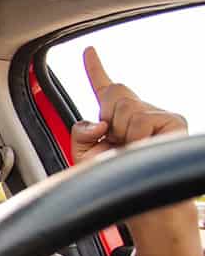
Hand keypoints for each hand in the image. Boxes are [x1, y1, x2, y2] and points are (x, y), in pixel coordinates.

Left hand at [70, 46, 201, 255]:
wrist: (142, 205)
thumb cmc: (114, 182)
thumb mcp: (86, 158)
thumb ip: (81, 134)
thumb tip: (100, 120)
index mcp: (115, 120)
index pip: (103, 89)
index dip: (94, 68)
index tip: (87, 50)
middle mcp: (139, 112)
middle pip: (113, 95)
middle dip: (108, 119)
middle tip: (118, 144)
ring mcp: (158, 115)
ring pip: (126, 109)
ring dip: (122, 134)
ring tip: (131, 152)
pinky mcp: (174, 121)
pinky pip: (141, 121)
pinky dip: (135, 138)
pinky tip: (144, 150)